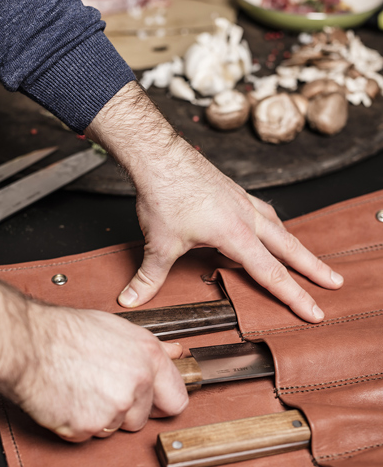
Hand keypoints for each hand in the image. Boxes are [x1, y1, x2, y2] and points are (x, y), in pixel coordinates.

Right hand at [0, 272, 187, 441]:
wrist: (29, 343)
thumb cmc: (67, 331)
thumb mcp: (117, 328)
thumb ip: (150, 348)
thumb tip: (175, 352)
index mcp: (147, 356)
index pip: (177, 398)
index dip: (163, 402)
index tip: (155, 402)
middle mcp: (136, 382)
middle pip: (142, 418)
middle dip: (126, 410)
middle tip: (103, 388)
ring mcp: (114, 407)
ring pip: (115, 428)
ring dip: (101, 416)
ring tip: (83, 387)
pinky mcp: (88, 427)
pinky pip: (89, 436)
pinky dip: (78, 423)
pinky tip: (70, 397)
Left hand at [85, 81, 343, 323]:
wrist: (159, 154)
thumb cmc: (164, 192)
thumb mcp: (159, 242)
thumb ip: (149, 276)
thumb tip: (132, 299)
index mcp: (235, 234)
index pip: (271, 273)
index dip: (295, 297)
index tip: (314, 312)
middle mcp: (245, 216)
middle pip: (289, 247)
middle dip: (314, 269)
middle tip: (334, 282)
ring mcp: (241, 200)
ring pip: (279, 226)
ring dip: (295, 244)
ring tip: (307, 258)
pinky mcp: (233, 191)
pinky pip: (262, 210)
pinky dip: (272, 223)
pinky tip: (268, 226)